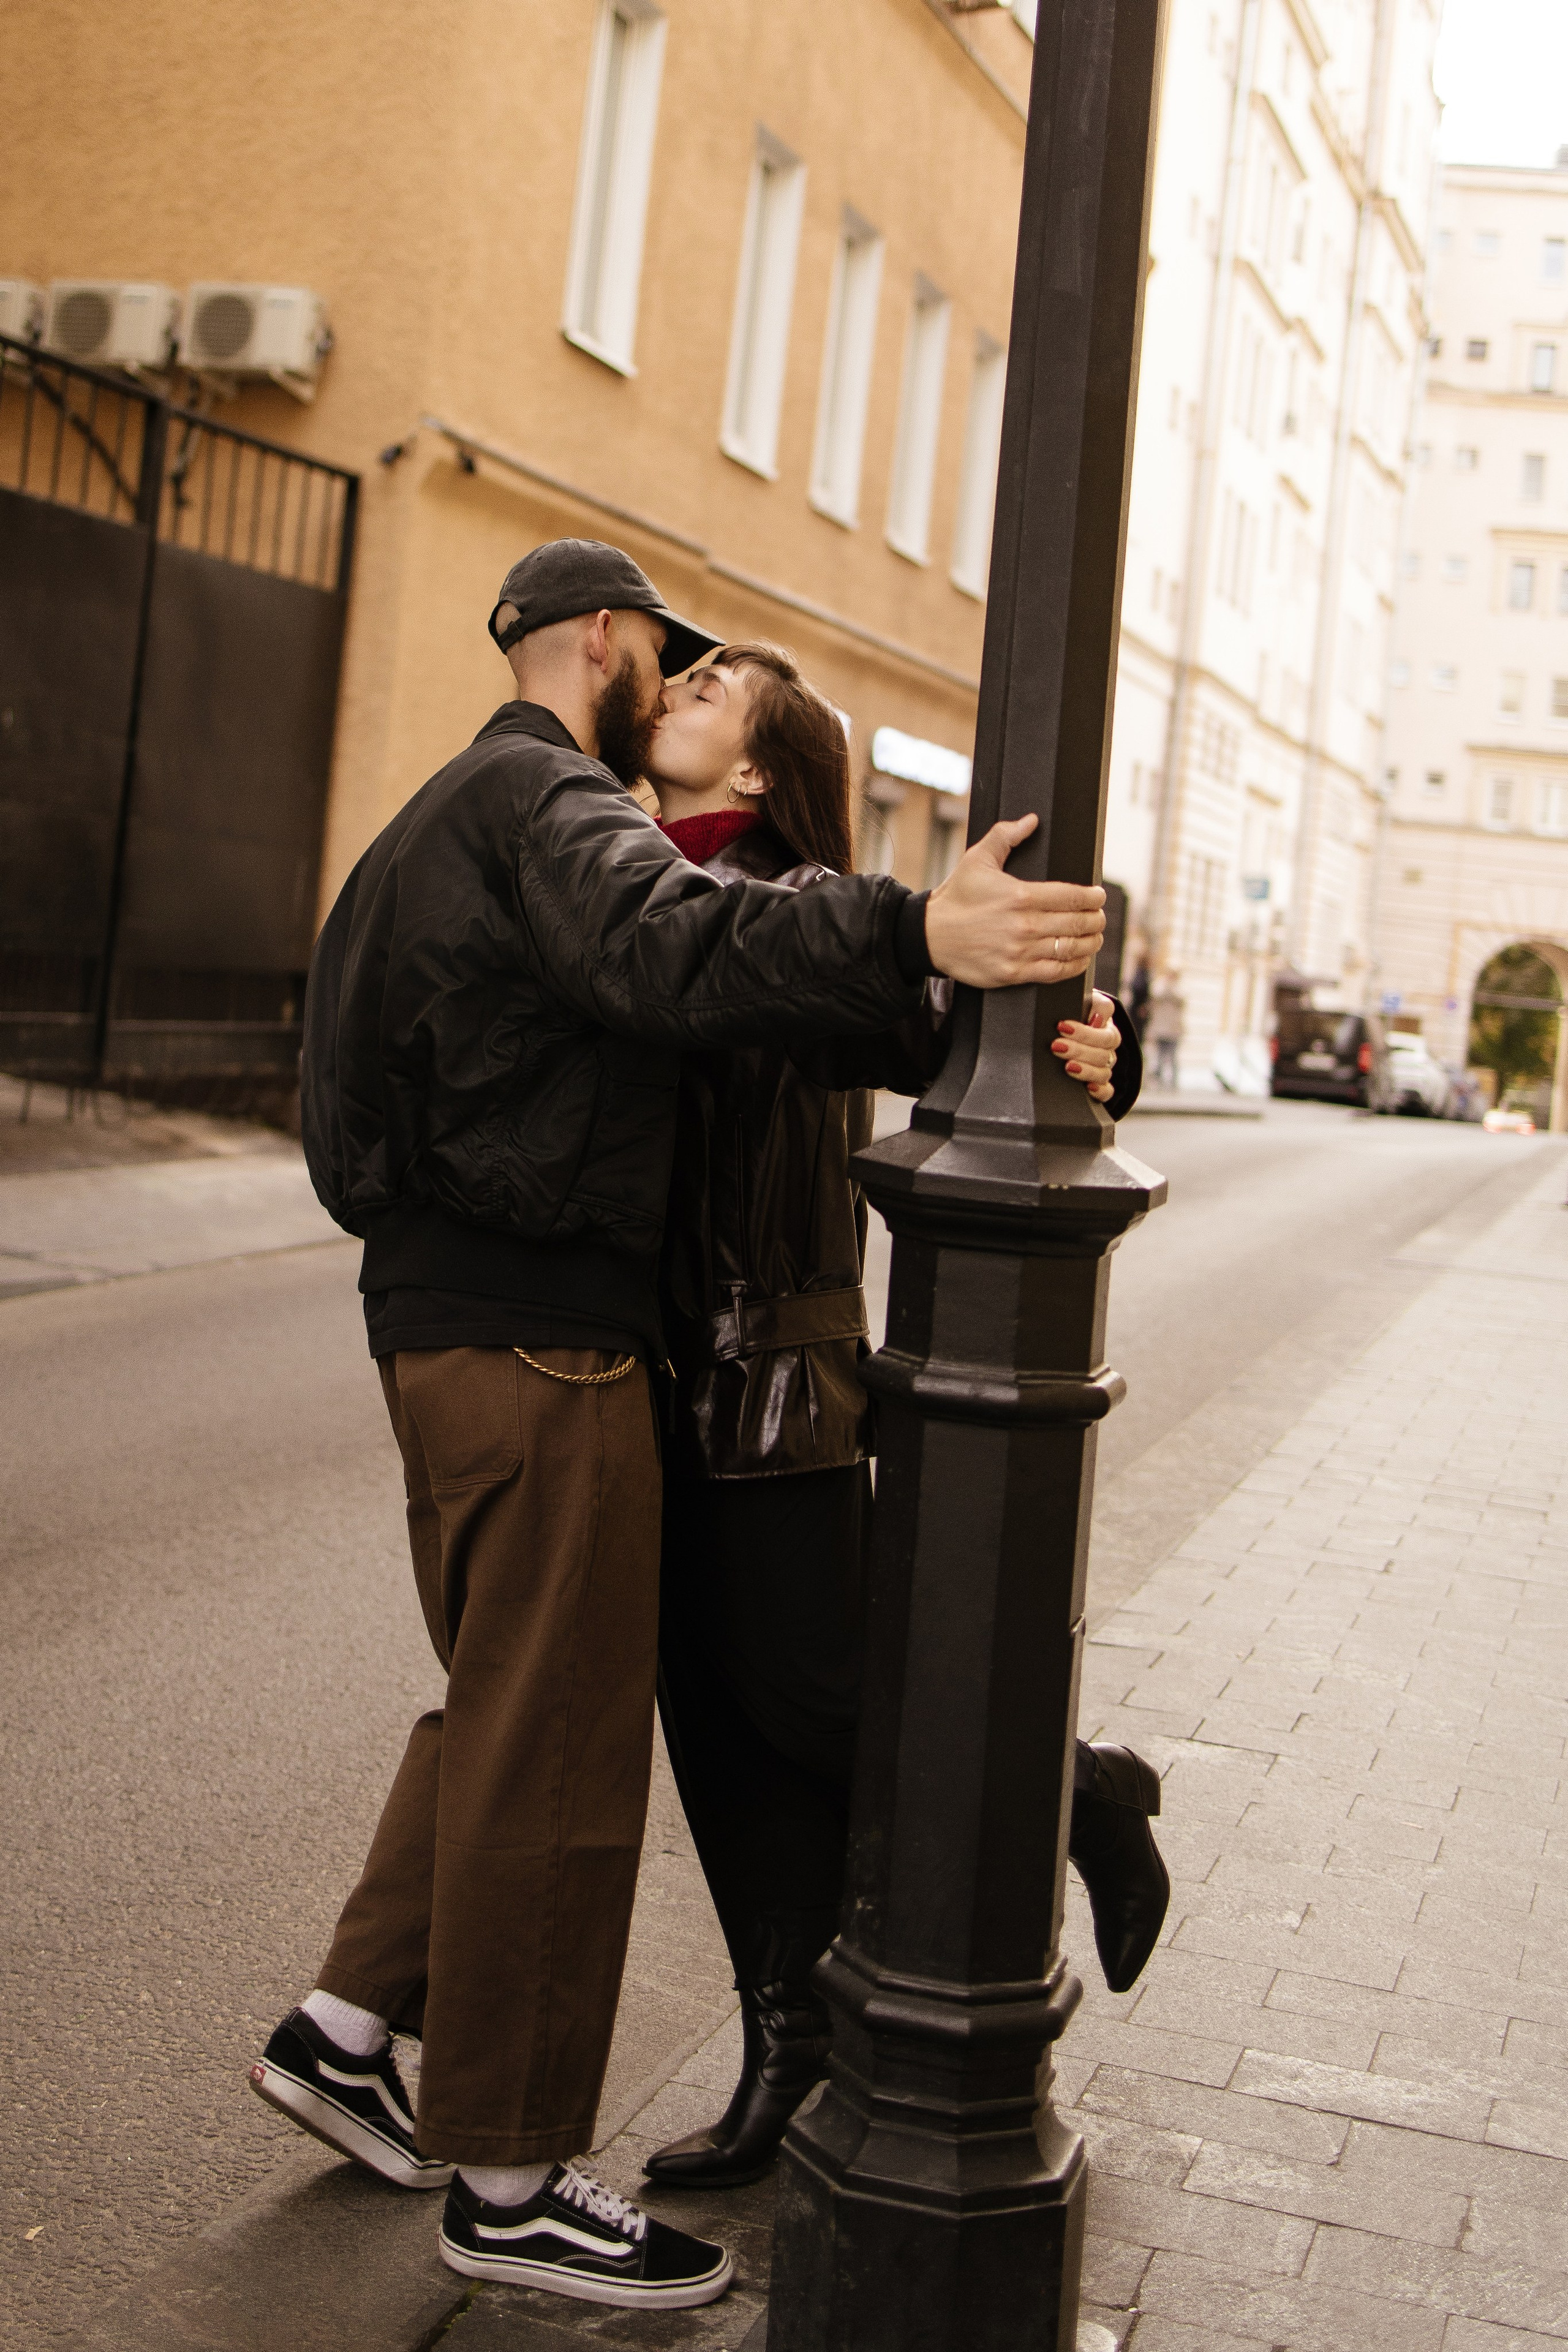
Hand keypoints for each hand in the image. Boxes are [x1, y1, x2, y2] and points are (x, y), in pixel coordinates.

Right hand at [923, 816, 1105, 987]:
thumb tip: (1031, 820)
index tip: (1099, 896)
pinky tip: (1081, 958)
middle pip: (1077, 923)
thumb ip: (1005, 836)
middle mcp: (1025, 925)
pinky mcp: (1014, 974)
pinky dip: (1075, 965)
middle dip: (1096, 919)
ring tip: (1095, 936)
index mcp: (1021, 895)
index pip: (1072, 897)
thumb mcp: (977, 859)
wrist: (930, 936)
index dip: (1092, 897)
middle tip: (1100, 916)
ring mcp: (1020, 952)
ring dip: (1091, 942)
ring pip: (1071, 948)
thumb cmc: (956, 897)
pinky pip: (1056, 972)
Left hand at [1051, 989, 1118, 1100]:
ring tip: (1067, 1067)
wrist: (1054, 1035)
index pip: (1105, 1016)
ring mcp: (1105, 1063)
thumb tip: (1095, 1018)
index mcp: (1101, 1018)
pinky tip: (1088, 1088)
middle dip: (1079, 1047)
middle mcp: (1106, 1041)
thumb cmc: (1059, 1017)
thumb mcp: (1065, 1003)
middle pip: (1104, 1046)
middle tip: (1056, 1046)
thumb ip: (1080, 1001)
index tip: (1061, 1026)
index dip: (1086, 1025)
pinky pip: (1108, 1090)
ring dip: (1087, 1068)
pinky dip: (1100, 1090)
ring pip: (1105, 1068)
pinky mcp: (1100, 1084)